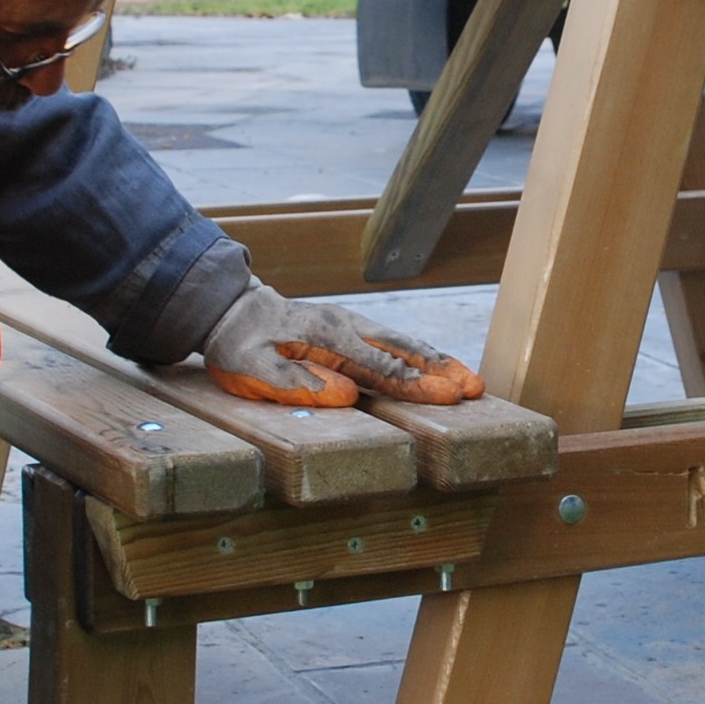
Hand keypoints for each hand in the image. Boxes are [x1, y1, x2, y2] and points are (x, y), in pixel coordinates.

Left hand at [201, 285, 481, 408]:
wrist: (230, 308)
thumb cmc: (238, 341)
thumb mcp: (250, 364)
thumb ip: (293, 378)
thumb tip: (343, 395)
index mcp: (326, 336)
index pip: (378, 363)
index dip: (413, 382)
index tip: (444, 396)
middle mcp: (347, 326)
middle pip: (402, 350)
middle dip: (440, 370)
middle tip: (474, 389)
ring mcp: (351, 326)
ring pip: (403, 345)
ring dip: (438, 363)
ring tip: (471, 381)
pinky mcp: (351, 332)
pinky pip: (392, 345)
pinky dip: (421, 357)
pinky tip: (439, 369)